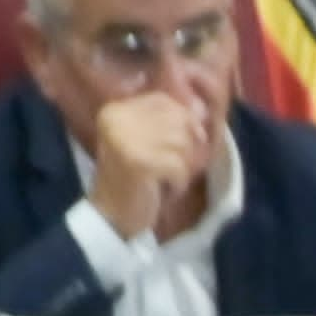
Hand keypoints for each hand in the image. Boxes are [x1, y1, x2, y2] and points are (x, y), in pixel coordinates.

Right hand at [91, 89, 212, 241]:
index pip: (164, 100)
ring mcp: (126, 139)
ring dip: (181, 168)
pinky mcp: (139, 162)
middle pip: (179, 121)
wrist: (112, 215)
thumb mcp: (146, 142)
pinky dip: (178, 183)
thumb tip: (203, 111)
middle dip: (183, 149)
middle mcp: (118, 118)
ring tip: (161, 178)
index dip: (183, 120)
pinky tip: (162, 189)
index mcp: (117, 109)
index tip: (178, 145)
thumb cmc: (134, 179)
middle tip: (166, 168)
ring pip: (183, 144)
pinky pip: (180, 167)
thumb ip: (169, 123)